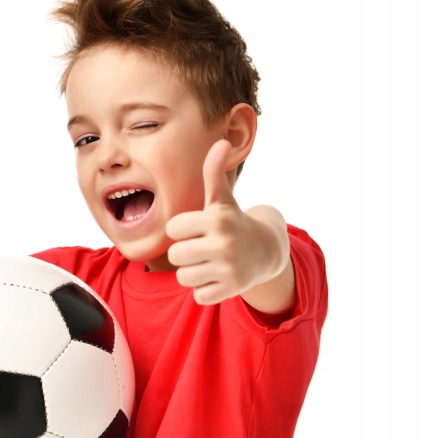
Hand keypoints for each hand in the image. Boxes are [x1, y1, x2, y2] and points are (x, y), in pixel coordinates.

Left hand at [165, 139, 271, 304]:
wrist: (265, 251)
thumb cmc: (232, 222)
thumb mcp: (222, 199)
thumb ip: (213, 173)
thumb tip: (220, 141)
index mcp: (217, 220)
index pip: (173, 230)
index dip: (182, 230)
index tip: (198, 228)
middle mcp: (224, 244)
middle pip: (175, 255)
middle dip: (185, 252)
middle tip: (203, 247)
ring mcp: (228, 269)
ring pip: (183, 277)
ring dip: (193, 272)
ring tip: (209, 262)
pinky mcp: (231, 290)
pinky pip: (198, 295)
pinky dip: (205, 289)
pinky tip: (218, 277)